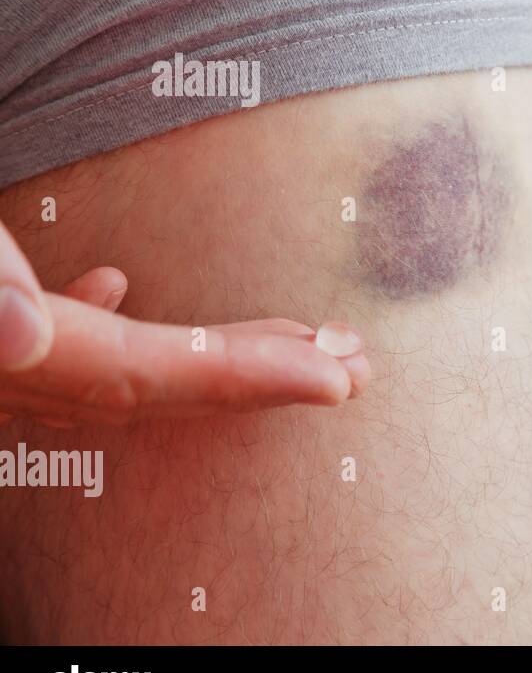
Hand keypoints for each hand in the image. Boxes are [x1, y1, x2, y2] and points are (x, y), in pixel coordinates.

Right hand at [0, 221, 368, 426]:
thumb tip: (29, 336)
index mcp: (0, 360)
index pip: (141, 374)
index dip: (242, 378)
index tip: (335, 380)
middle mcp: (0, 377)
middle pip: (144, 388)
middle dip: (256, 380)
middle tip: (356, 370)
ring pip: (107, 368)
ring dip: (202, 353)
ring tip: (289, 339)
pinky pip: (51, 344)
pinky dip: (101, 322)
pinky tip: (116, 283)